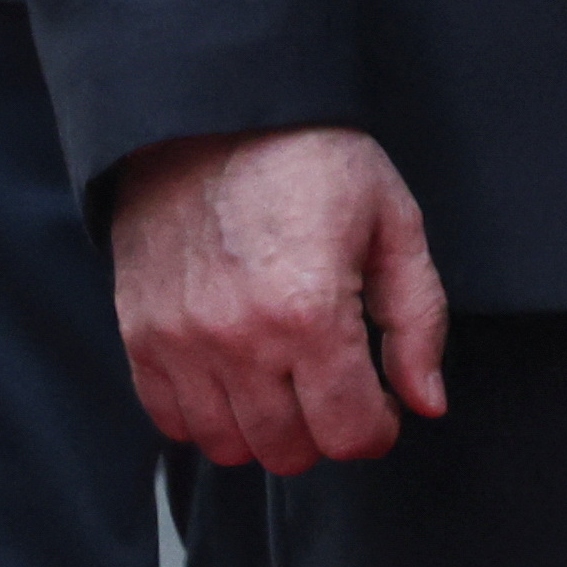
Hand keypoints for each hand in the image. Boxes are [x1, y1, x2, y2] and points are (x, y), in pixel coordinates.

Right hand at [109, 127, 450, 472]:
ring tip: (288, 379)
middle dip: (326, 430)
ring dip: (267, 429)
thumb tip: (426, 401)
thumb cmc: (312, 160)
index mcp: (310, 313)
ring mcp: (180, 344)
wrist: (215, 115)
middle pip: (289, 452)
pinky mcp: (140, 337)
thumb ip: (417, 320)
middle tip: (337, 386)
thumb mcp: (393, 222)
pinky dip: (208, 415)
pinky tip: (238, 376)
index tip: (382, 406)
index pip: (347, 433)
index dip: (377, 428)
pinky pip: (172, 421)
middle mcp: (238, 341)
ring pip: (229, 447)